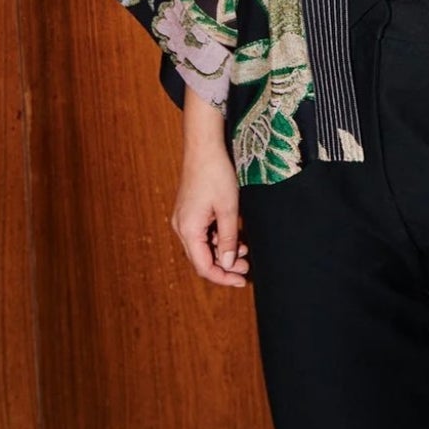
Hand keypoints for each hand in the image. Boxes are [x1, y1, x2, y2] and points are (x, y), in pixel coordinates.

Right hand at [173, 132, 249, 286]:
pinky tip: (234, 238)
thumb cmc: (216, 174)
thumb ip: (228, 239)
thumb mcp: (229, 209)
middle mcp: (181, 227)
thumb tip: (228, 264)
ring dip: (222, 252)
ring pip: (202, 247)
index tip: (240, 281)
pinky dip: (217, 239)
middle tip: (246, 268)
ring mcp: (183, 219)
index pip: (204, 266)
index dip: (222, 277)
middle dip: (224, 266)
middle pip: (201, 259)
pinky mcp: (189, 212)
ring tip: (244, 251)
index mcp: (188, 229)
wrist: (203, 147)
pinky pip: (202, 234)